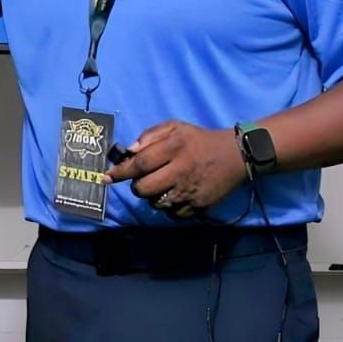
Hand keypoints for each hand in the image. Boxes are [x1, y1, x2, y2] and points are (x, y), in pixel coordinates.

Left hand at [104, 120, 247, 220]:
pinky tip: (173, 194)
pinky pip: (171, 214)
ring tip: (161, 184)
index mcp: (174, 149)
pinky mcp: (199, 207)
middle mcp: (181, 172)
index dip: (119, 172)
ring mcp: (190, 192)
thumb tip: (129, 151)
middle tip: (142, 178)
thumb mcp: (175, 127)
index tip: (106, 177)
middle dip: (136, 185)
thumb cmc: (199, 140)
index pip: (139, 164)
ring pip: (155, 203)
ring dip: (152, 196)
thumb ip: (150, 136)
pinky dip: (167, 206)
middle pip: (143, 188)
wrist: (236, 155)